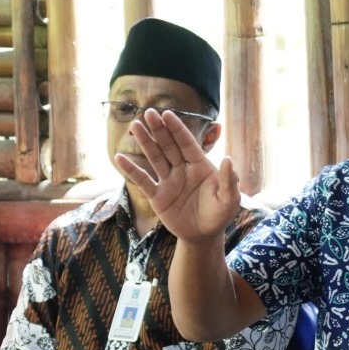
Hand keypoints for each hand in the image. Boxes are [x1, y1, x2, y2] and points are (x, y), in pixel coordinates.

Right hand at [115, 108, 240, 242]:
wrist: (204, 236)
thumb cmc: (219, 215)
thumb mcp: (229, 199)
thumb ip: (228, 180)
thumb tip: (228, 159)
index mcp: (200, 166)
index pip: (187, 143)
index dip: (177, 129)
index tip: (167, 114)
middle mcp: (183, 170)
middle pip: (169, 146)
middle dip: (159, 130)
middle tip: (148, 112)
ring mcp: (168, 181)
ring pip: (155, 158)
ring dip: (145, 142)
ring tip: (135, 126)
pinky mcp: (157, 196)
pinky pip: (142, 181)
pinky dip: (131, 170)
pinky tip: (119, 158)